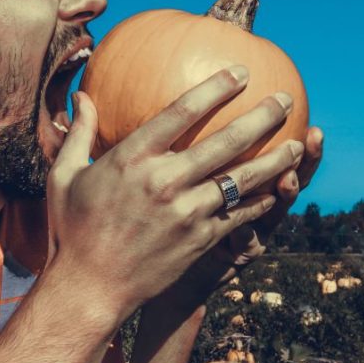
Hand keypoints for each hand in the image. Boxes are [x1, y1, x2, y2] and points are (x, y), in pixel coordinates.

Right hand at [43, 66, 303, 321]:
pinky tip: (277, 190)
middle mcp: (164, 181)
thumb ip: (78, 133)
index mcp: (131, 159)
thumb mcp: (65, 176)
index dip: (214, 88)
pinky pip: (239, 215)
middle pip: (225, 141)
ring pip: (241, 179)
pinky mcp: (198, 240)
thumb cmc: (72, 231)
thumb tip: (82, 97)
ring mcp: (185, 213)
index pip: (181, 112)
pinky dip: (261, 200)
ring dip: (275, 160)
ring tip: (298, 145)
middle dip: (261, 117)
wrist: (88, 289)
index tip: (239, 73)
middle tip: (284, 100)